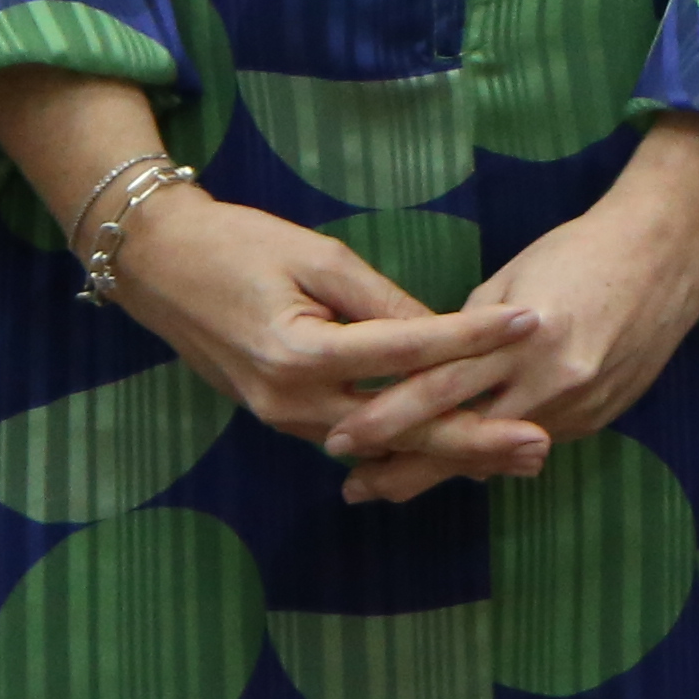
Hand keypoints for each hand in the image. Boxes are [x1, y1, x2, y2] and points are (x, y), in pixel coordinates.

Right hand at [105, 188, 541, 473]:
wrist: (159, 269)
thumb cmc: (238, 247)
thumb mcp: (320, 257)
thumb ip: (383, 301)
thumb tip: (442, 330)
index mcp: (301, 353)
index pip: (408, 351)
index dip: (474, 337)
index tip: (534, 323)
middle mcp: (292, 400)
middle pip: (399, 426)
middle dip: (474, 439)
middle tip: (540, 442)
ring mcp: (283, 417)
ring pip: (380, 441)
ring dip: (446, 448)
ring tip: (514, 451)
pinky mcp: (282, 415)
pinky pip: (355, 434)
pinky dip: (404, 440)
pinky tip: (452, 442)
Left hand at [314, 115, 698, 503]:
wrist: (670, 252)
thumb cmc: (582, 250)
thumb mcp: (513, 279)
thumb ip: (470, 332)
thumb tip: (433, 371)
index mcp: (523, 335)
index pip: (438, 388)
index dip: (384, 418)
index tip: (339, 438)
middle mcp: (551, 378)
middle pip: (462, 437)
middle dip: (402, 466)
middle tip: (352, 486)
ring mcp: (579, 404)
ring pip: (496, 451)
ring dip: (445, 465)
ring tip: (392, 483)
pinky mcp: (598, 417)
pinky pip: (533, 440)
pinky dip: (494, 450)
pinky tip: (463, 458)